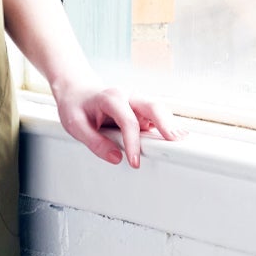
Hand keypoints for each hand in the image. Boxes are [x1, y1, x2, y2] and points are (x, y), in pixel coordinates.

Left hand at [51, 79, 188, 167]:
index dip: (133, 143)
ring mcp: (136, 101)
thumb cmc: (76, 107)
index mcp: (111, 98)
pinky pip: (156, 115)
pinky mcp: (140, 108)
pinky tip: (171, 136)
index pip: (128, 121)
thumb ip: (95, 142)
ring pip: (158, 109)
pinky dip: (164, 125)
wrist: (77, 92)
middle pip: (153, 106)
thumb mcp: (76, 126)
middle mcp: (127, 96)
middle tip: (176, 140)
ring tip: (180, 139)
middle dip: (165, 123)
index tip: (134, 162)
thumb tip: (116, 157)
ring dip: (169, 124)